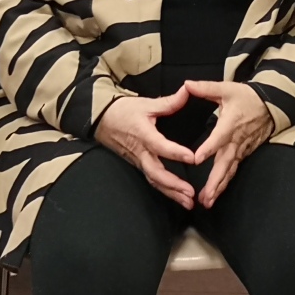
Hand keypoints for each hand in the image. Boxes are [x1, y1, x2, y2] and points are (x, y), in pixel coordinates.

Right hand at [96, 89, 200, 208]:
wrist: (101, 120)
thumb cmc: (123, 111)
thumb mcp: (146, 104)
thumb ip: (169, 102)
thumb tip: (188, 91)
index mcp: (143, 134)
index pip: (161, 146)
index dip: (176, 152)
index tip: (193, 157)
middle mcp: (141, 152)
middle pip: (156, 173)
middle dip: (174, 185)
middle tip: (190, 193)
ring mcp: (138, 161)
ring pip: (154, 180)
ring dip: (171, 193)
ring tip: (188, 202)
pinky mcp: (138, 165)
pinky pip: (152, 180)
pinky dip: (165, 190)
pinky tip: (177, 197)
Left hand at [183, 80, 276, 207]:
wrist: (271, 105)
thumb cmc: (247, 97)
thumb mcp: (226, 88)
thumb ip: (205, 88)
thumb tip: (186, 85)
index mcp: (230, 123)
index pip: (219, 138)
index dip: (209, 148)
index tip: (196, 159)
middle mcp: (236, 140)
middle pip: (225, 163)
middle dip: (215, 181)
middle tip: (204, 196)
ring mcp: (242, 149)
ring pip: (230, 171)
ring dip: (219, 187)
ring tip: (207, 201)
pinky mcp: (244, 154)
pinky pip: (234, 170)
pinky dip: (225, 183)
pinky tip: (216, 193)